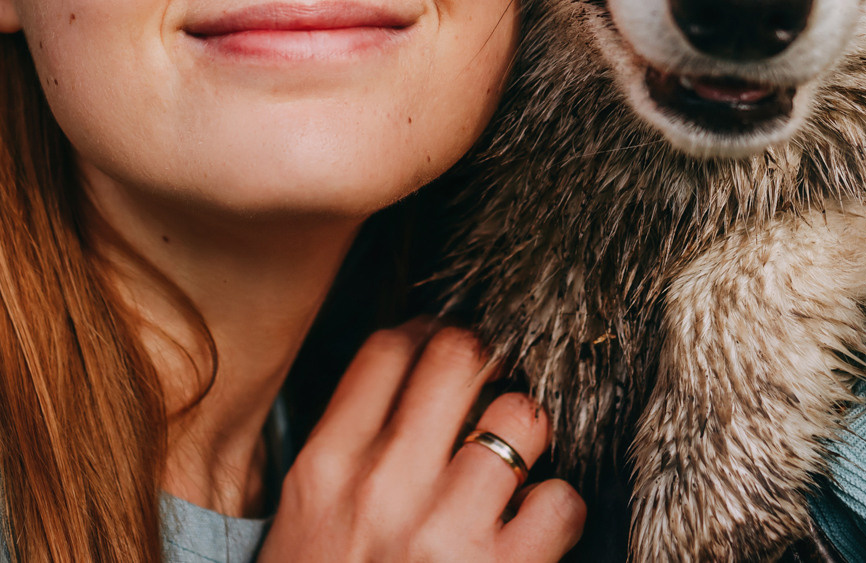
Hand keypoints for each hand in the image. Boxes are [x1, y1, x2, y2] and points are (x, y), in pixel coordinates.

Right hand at [261, 321, 585, 562]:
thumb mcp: (304, 522)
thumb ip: (349, 452)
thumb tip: (408, 386)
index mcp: (326, 467)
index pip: (388, 349)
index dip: (429, 334)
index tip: (444, 348)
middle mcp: (385, 485)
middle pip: (459, 356)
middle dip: (488, 364)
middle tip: (494, 390)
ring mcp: (446, 531)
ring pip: (522, 418)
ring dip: (529, 436)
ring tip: (518, 463)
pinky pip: (560, 501)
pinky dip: (558, 511)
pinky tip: (535, 530)